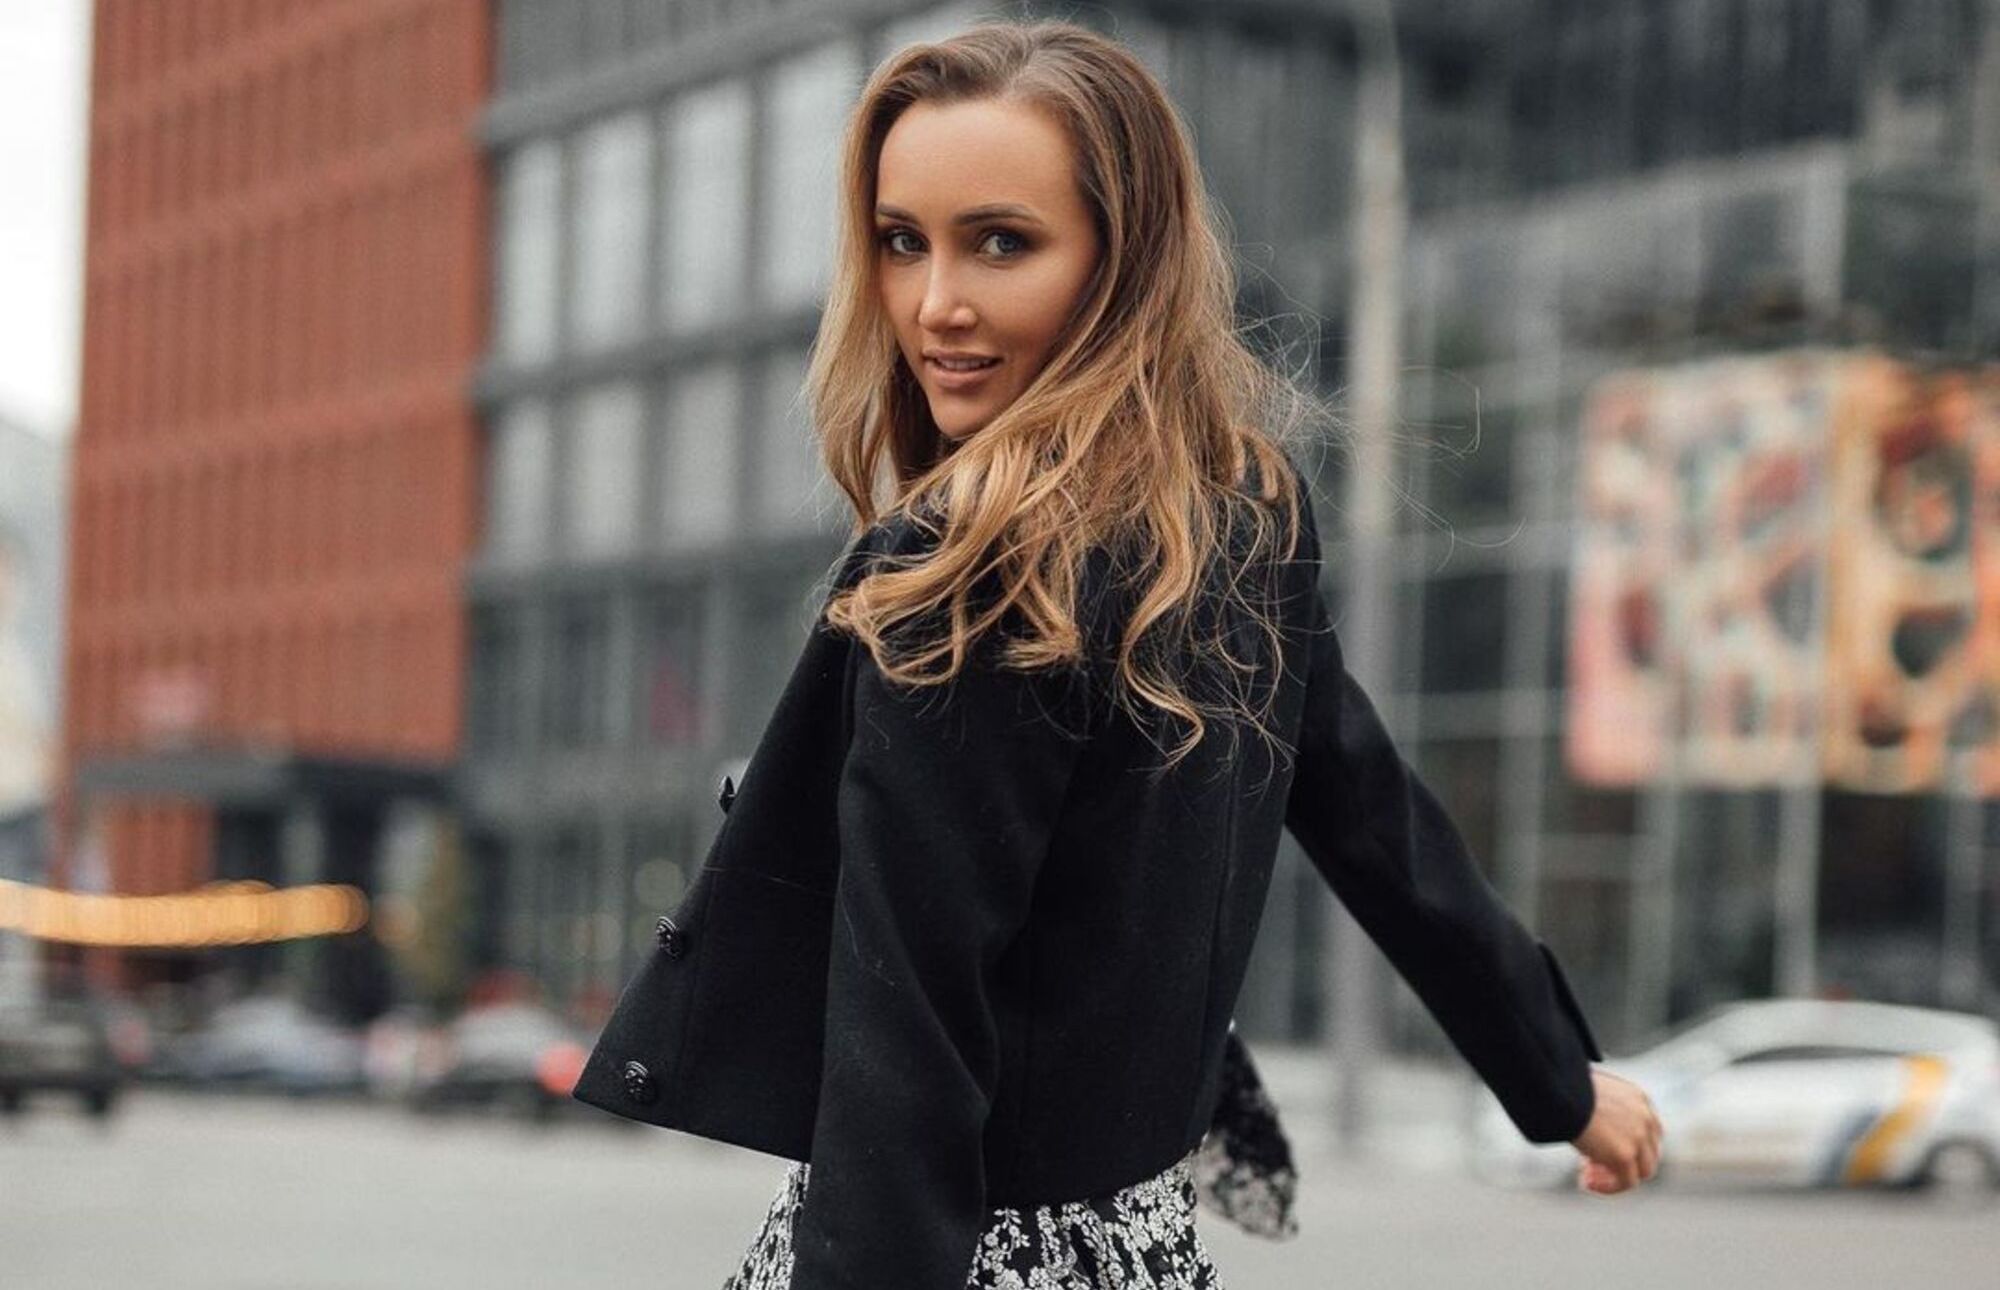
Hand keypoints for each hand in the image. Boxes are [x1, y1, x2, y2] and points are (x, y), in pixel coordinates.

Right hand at [1569, 1068, 1662, 1195]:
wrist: (1558, 1090)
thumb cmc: (1561, 1086)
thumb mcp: (1589, 1090)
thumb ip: (1599, 1107)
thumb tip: (1586, 1120)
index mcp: (1638, 1098)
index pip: (1646, 1129)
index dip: (1626, 1142)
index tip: (1598, 1145)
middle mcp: (1645, 1117)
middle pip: (1648, 1151)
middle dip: (1624, 1161)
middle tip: (1591, 1164)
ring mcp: (1638, 1138)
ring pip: (1642, 1170)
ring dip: (1617, 1176)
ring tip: (1588, 1177)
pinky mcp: (1625, 1155)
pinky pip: (1626, 1182)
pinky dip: (1609, 1187)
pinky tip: (1585, 1182)